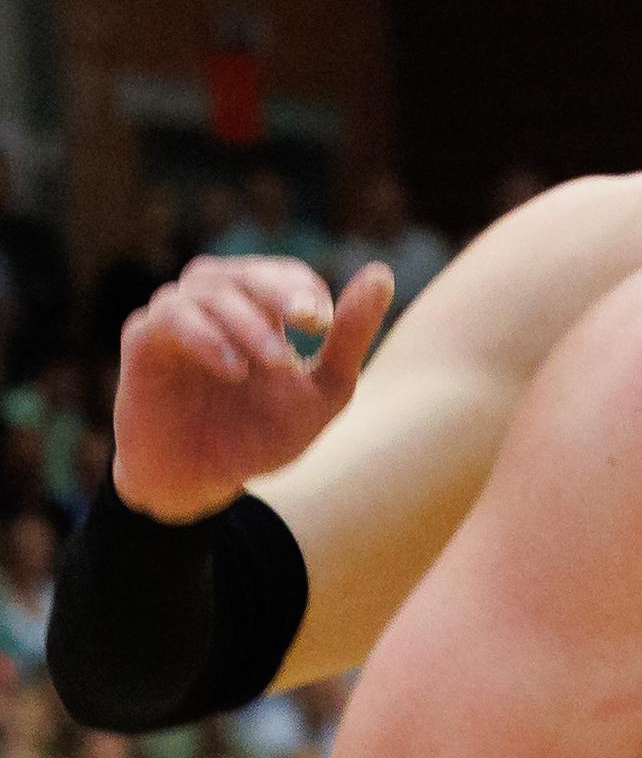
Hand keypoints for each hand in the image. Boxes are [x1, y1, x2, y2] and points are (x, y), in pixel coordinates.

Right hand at [114, 256, 394, 521]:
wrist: (200, 484)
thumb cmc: (258, 437)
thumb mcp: (322, 393)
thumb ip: (348, 339)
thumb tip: (382, 273)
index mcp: (259, 311)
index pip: (283, 275)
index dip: (303, 289)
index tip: (323, 324)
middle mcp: (215, 304)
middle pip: (245, 274)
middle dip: (280, 292)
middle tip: (310, 322)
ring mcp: (177, 316)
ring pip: (207, 289)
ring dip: (248, 321)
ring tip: (278, 362)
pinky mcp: (143, 339)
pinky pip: (170, 318)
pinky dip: (204, 336)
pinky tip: (234, 369)